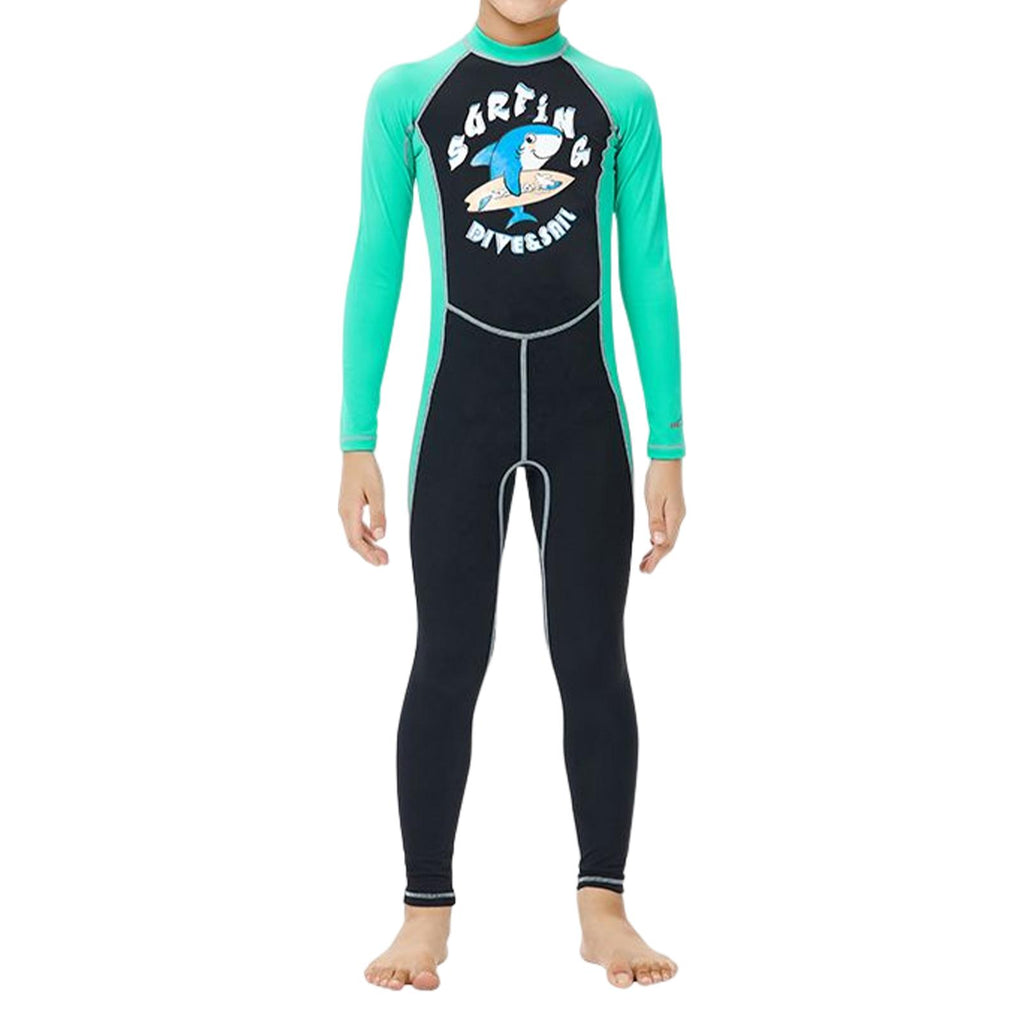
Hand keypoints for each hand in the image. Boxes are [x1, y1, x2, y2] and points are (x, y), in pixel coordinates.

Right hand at [338, 451, 387, 565]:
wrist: (356, 454)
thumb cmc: (366, 470)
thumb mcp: (377, 493)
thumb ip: (378, 515)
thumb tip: (381, 537)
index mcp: (349, 511)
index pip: (356, 540)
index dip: (368, 554)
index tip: (380, 562)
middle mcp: (344, 513)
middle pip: (354, 541)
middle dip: (369, 553)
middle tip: (385, 562)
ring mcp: (346, 509)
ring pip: (355, 534)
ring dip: (369, 545)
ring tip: (383, 554)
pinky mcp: (349, 505)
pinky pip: (356, 525)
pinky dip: (366, 534)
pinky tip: (377, 538)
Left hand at [640, 458, 685, 573]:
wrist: (667, 459)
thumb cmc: (659, 477)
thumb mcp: (653, 500)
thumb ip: (655, 522)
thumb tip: (656, 542)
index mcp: (674, 517)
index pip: (665, 544)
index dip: (655, 558)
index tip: (646, 570)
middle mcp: (678, 517)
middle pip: (668, 544)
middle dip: (656, 558)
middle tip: (644, 569)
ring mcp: (677, 512)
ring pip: (668, 537)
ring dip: (657, 550)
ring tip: (645, 560)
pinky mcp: (673, 507)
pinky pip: (667, 529)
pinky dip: (659, 538)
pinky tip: (652, 541)